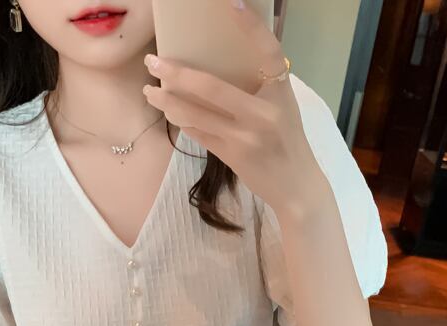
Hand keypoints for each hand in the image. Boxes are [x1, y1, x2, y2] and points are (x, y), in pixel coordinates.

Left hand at [142, 0, 322, 215]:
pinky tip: (169, 111)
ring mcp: (244, 137)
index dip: (252, 26)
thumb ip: (259, 86)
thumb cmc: (288, 141)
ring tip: (149, 91)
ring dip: (167, 102)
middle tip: (153, 62)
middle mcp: (262, 114)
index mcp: (280, 93)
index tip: (232, 3)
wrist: (296, 185)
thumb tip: (222, 64)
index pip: (268, 51)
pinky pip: (198, 133)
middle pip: (210, 87)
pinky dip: (181, 121)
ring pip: (195, 114)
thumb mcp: (283, 106)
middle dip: (176, 73)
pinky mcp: (232, 156)